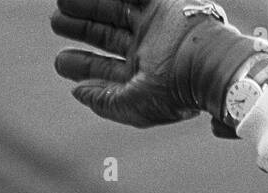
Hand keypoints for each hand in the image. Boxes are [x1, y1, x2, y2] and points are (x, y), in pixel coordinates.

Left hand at [51, 0, 262, 128]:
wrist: (210, 63)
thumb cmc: (176, 90)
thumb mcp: (135, 106)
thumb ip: (105, 102)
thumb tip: (77, 93)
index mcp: (143, 75)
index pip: (107, 68)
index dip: (82, 66)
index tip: (61, 63)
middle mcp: (147, 49)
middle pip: (106, 35)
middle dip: (80, 29)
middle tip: (57, 22)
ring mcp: (154, 25)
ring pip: (113, 10)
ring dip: (88, 6)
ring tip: (62, 3)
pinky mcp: (162, 4)